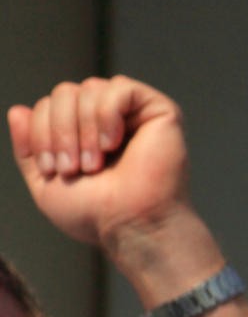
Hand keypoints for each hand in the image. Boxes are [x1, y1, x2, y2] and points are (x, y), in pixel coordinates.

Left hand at [7, 75, 193, 253]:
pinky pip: (121, 88)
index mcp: (85, 135)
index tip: (54, 169)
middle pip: (65, 92)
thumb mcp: (46, 185)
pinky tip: (112, 143)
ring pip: (90, 88)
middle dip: (61, 129)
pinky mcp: (160, 113)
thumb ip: (27, 150)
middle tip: (75, 168)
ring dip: (84, 128)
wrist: (133, 228)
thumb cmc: (97, 216)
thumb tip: (16, 109)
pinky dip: (108, 113)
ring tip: (96, 163)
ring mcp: (136, 116)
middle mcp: (110, 121)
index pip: (49, 105)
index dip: (41, 131)